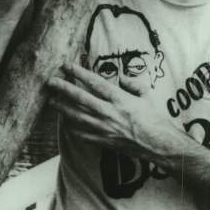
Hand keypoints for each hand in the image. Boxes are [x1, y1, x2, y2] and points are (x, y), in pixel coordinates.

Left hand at [47, 62, 180, 164]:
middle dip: (63, 88)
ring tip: (51, 101)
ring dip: (62, 108)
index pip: (94, 82)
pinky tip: (65, 122)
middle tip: (50, 81)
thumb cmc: (154, 119)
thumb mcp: (146, 95)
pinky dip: (71, 128)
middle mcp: (109, 112)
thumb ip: (132, 84)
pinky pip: (82, 134)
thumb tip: (121, 78)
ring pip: (76, 116)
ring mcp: (104, 128)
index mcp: (120, 99)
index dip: (78, 72)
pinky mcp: (103, 141)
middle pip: (80, 98)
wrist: (158, 144)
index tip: (66, 65)